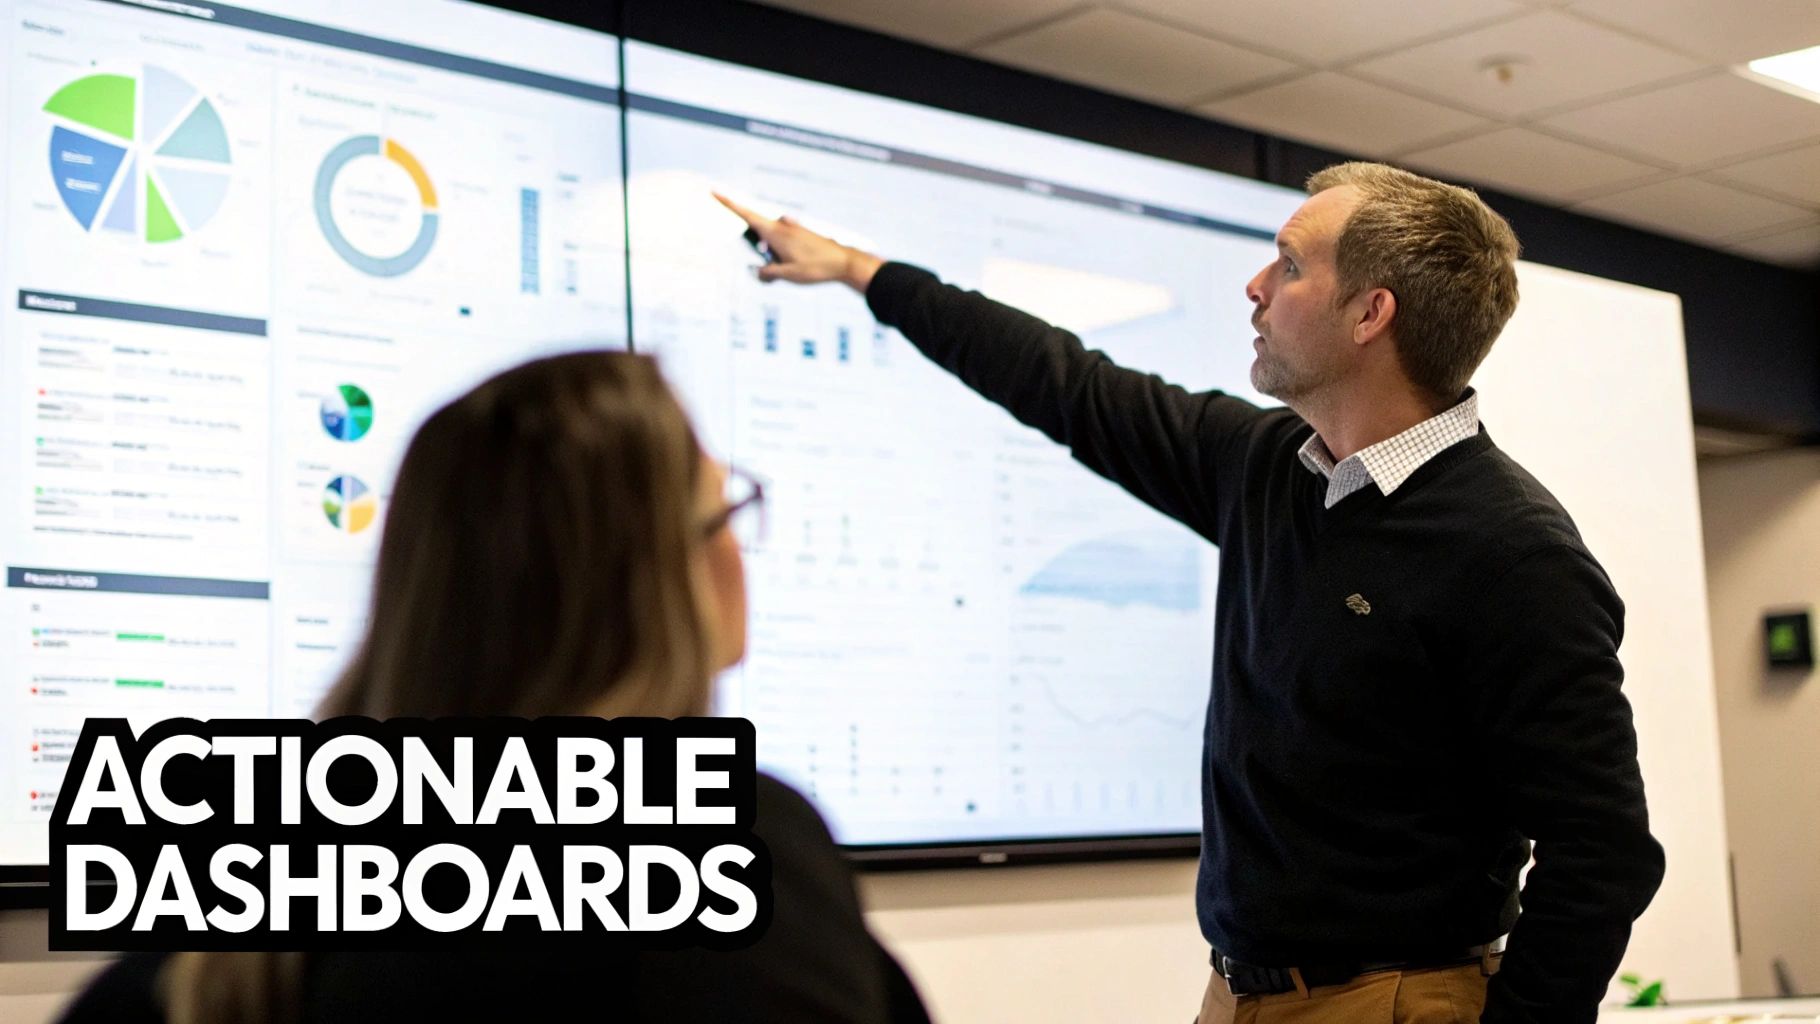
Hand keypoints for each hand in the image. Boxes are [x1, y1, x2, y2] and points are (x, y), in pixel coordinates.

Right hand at [713, 192, 883, 291]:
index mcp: (775, 233)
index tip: (715, 191)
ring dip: (775, 255)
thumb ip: (768, 274)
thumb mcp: (788, 275)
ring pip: (772, 241)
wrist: (845, 262)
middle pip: (759, 233)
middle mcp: (782, 226)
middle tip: (779, 265)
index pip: (746, 215)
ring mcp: (793, 228)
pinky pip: (784, 242)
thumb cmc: (816, 268)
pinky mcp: (801, 233)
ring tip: (794, 269)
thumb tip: (757, 272)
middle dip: (760, 249)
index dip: (729, 204)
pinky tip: (800, 264)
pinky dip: (784, 254)